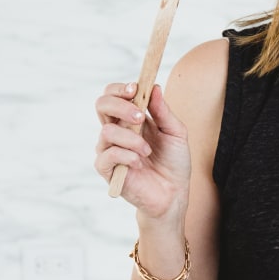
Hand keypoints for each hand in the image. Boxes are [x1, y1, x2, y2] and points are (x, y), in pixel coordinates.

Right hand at [94, 82, 190, 217]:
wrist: (174, 193)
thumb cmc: (174, 162)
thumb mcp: (176, 133)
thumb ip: (164, 112)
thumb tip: (154, 86)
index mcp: (131, 119)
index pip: (115, 95)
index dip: (121, 88)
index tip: (135, 88)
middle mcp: (117, 131)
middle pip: (102, 105)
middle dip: (120, 106)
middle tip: (139, 116)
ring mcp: (110, 149)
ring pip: (107, 132)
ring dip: (131, 139)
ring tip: (148, 151)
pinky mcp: (107, 170)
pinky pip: (108, 155)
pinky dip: (126, 156)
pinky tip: (139, 163)